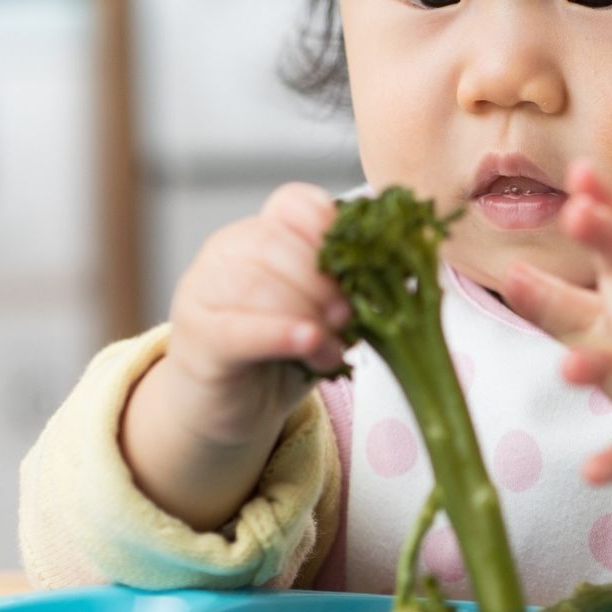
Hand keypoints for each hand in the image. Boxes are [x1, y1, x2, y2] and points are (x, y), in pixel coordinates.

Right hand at [158, 182, 351, 446]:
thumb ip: (356, 287)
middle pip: (275, 243)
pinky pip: (238, 328)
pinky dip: (279, 333)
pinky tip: (310, 343)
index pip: (293, 204)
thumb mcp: (326, 313)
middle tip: (350, 314)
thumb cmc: (284, 351)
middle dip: (322, 279)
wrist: (231, 407)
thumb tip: (414, 266)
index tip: (356, 258)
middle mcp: (227, 252)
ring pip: (255, 284)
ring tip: (334, 345)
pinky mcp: (196, 336)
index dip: (328, 224)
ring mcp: (203, 290)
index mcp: (261, 233)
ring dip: (306, 313)